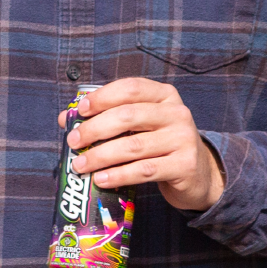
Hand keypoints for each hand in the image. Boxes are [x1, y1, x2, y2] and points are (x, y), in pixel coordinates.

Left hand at [57, 78, 224, 212]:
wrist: (199, 173)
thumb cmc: (160, 144)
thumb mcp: (141, 125)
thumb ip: (108, 116)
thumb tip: (66, 118)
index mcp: (164, 95)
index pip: (130, 88)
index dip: (103, 97)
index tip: (80, 110)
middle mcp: (177, 113)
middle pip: (128, 116)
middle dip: (95, 129)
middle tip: (74, 142)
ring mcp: (183, 139)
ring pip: (133, 146)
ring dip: (101, 156)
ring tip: (80, 165)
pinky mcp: (184, 166)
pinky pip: (144, 171)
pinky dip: (119, 175)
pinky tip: (101, 179)